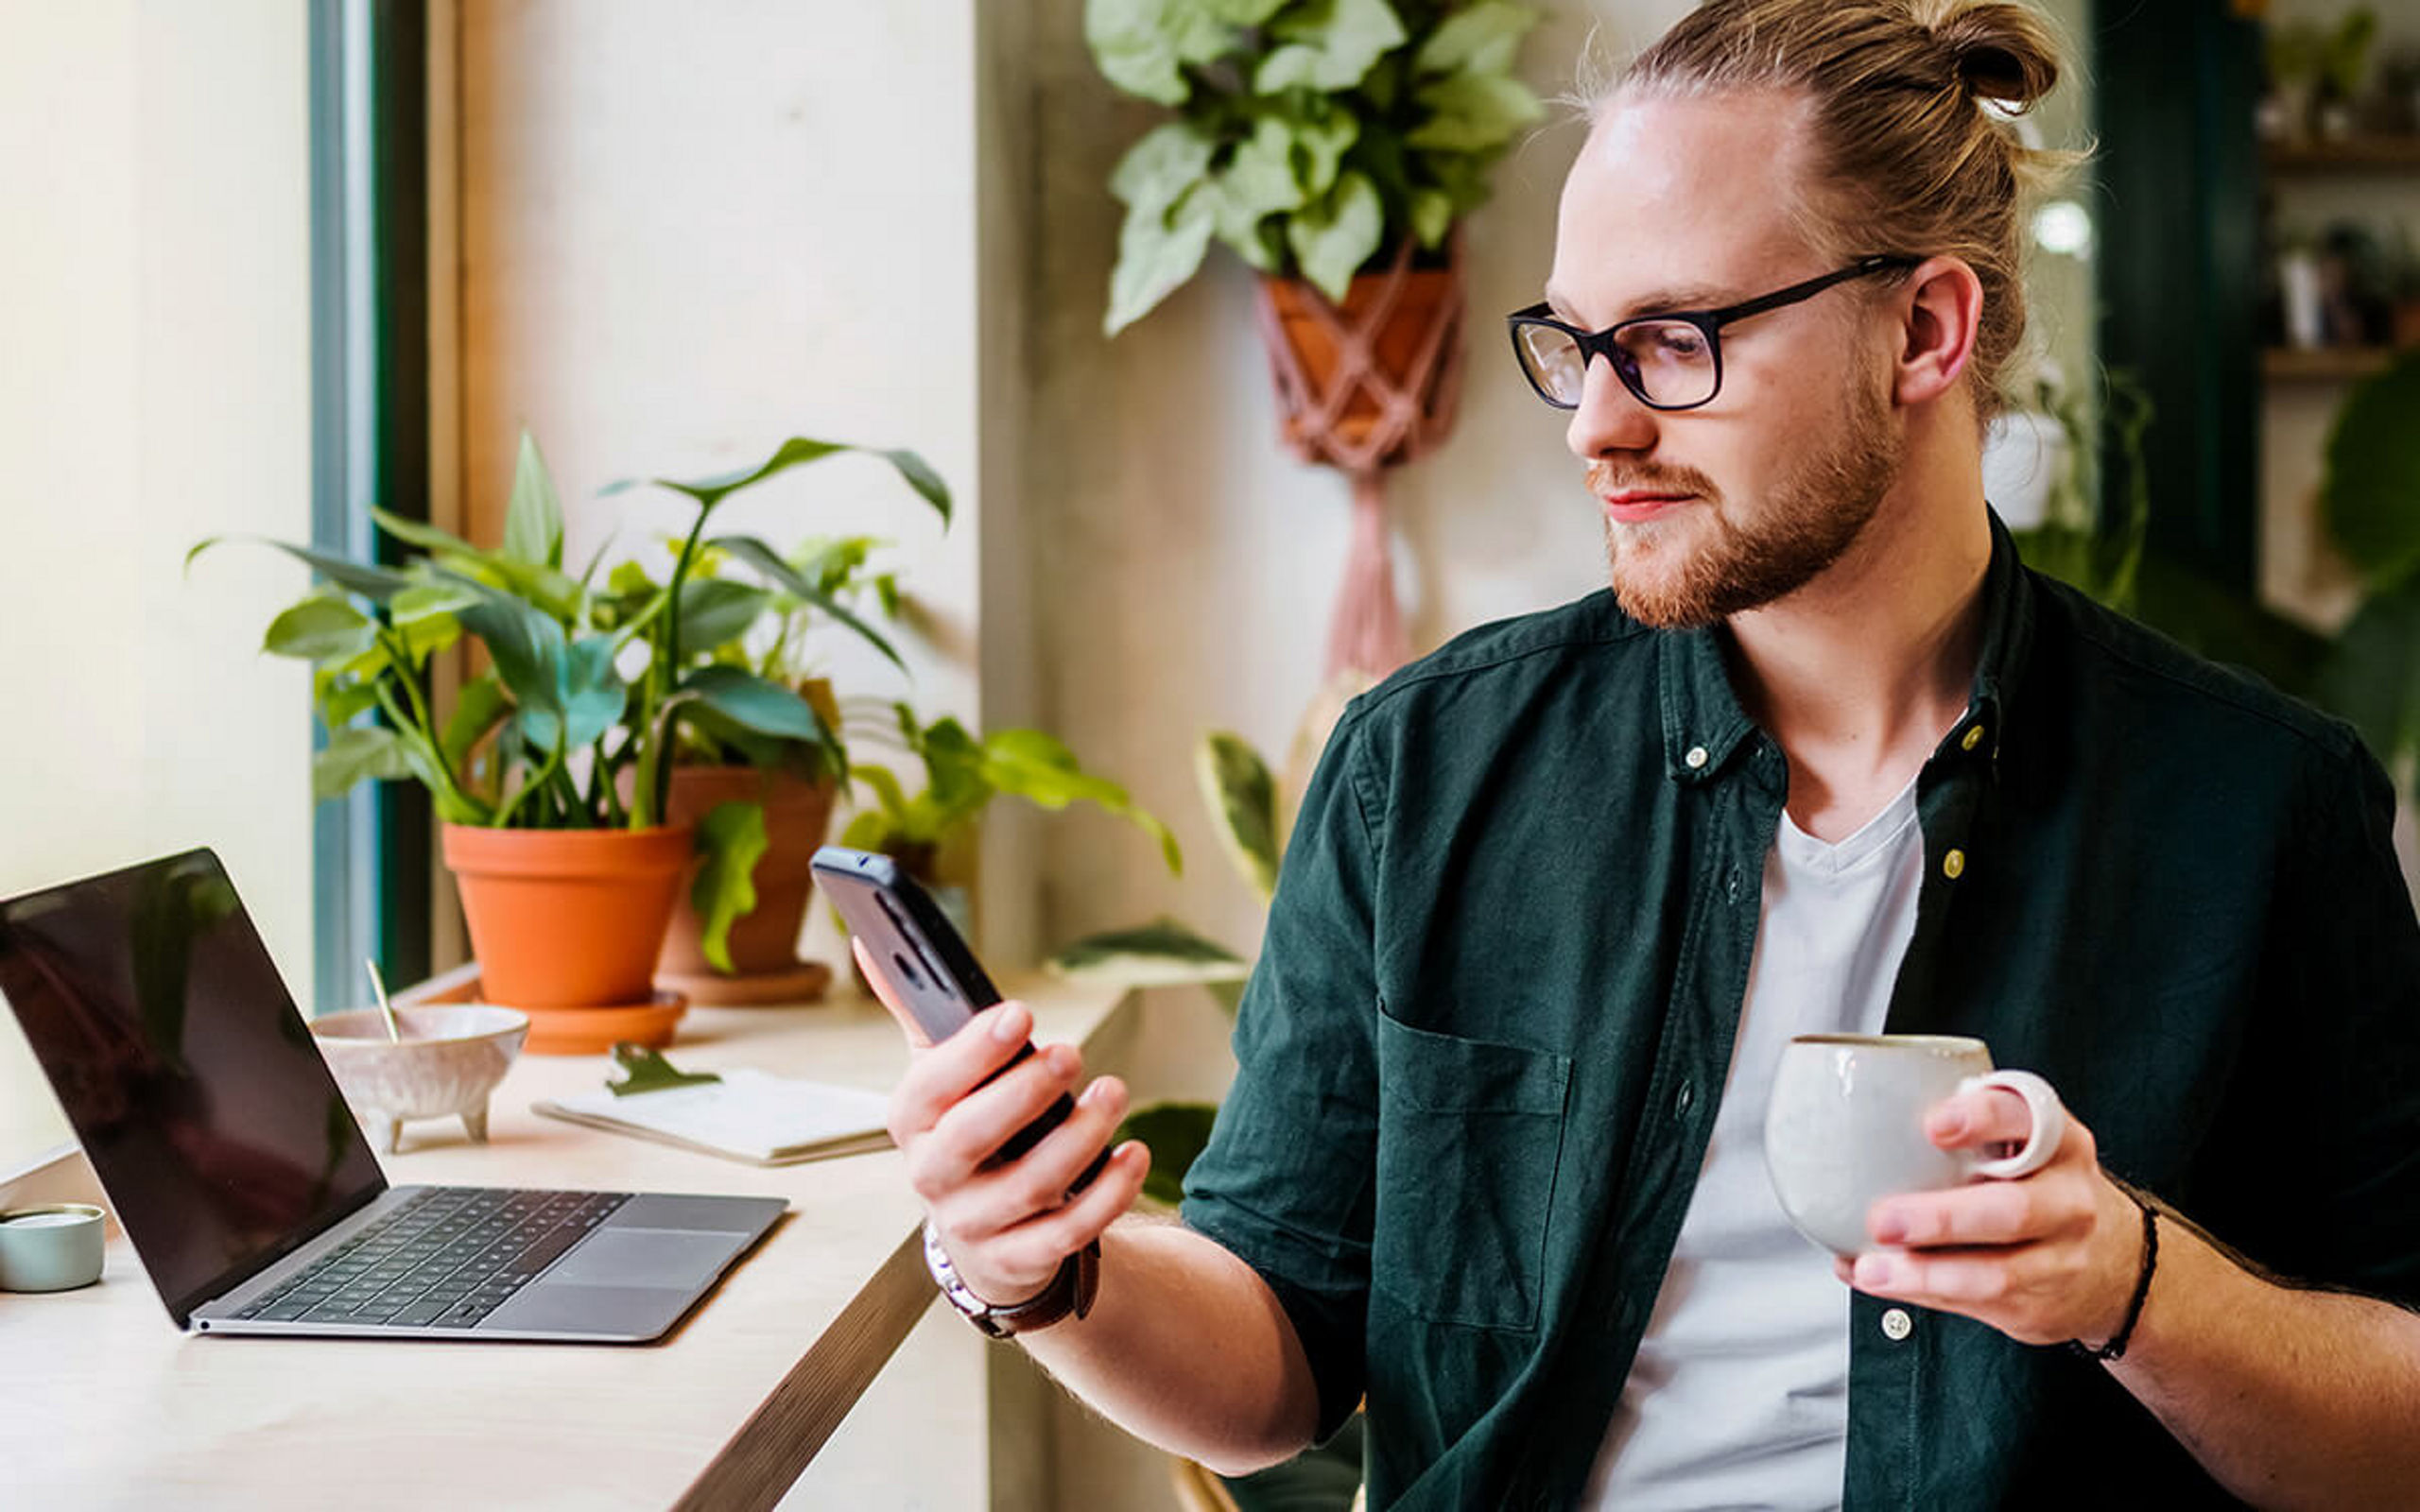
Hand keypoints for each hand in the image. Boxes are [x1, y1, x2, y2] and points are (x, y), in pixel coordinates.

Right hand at [860, 937, 1149, 1307]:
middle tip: (1070, 1055)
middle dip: (1023, 1094)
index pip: (930, 1085)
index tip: (1020, 1014)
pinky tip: (1134, 1154)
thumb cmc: (966, 1130)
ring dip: (1078, 1138)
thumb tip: (873, 940)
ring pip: (1027, 1185)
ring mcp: (975, 1222)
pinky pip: (1065, 1233)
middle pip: (970, 1138)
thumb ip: (916, 1010)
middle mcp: (934, 1176)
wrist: (983, 1230)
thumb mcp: (939, 1074)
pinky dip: (1105, 1195)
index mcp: (912, 1120)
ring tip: (1114, 1092)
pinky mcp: (1020, 1257)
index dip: (973, 1052)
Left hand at [1833, 1082, 2143, 1348]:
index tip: (1934, 1125)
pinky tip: (1883, 1281)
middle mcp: (2068, 1199)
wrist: (2117, 1262)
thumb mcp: (2026, 1144)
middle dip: (1942, 1218)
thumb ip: (1968, 1132)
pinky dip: (1922, 1294)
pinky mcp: (2040, 1304)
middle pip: (2012, 1211)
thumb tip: (1856, 1144)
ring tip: (1872, 1267)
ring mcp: (2060, 1258)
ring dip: (1924, 1273)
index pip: (2029, 1120)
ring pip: (1995, 1273)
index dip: (1983, 1119)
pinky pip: (1977, 1303)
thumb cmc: (2041, 1186)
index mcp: (2059, 1142)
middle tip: (1883, 1218)